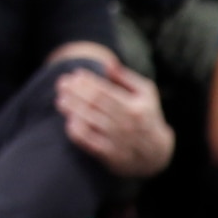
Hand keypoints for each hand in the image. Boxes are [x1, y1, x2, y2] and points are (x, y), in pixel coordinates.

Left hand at [51, 59, 173, 179]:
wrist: (156, 153)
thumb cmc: (146, 116)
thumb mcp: (145, 94)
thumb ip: (126, 77)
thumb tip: (107, 63)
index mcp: (135, 107)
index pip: (105, 91)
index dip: (87, 81)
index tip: (75, 74)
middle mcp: (127, 124)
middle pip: (94, 103)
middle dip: (75, 91)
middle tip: (61, 84)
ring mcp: (117, 140)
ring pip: (88, 121)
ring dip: (72, 108)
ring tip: (61, 100)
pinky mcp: (109, 155)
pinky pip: (87, 141)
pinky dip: (75, 130)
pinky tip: (69, 121)